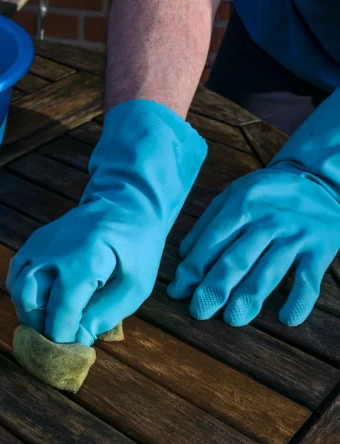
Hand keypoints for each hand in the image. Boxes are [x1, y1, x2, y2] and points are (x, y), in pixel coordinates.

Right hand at [7, 100, 207, 345]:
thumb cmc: (136, 246)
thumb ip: (106, 313)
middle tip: (54, 341)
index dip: (61, 336)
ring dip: (27, 310)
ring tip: (46, 324)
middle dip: (38, 326)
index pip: (61, 310)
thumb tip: (79, 337)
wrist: (126, 201)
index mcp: (83, 262)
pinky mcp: (35, 241)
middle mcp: (52, 253)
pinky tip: (39, 302)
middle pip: (28, 298)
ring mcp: (39, 244)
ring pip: (17, 286)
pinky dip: (22, 292)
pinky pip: (18, 272)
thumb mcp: (136, 285)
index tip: (68, 354)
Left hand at [168, 169, 339, 325]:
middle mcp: (267, 221)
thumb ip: (208, 223)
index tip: (177, 291)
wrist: (321, 181)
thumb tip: (184, 255)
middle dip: (214, 289)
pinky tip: (286, 319)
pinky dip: (299, 301)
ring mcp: (295, 236)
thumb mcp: (234, 194)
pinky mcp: (320, 249)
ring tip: (231, 319)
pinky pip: (309, 280)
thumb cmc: (266, 193)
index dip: (192, 270)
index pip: (211, 243)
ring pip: (268, 273)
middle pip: (236, 260)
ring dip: (248, 298)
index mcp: (241, 206)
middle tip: (198, 311)